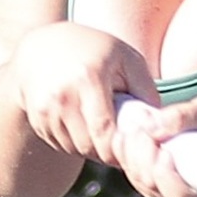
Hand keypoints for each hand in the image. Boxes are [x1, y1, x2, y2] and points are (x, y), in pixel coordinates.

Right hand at [12, 22, 159, 166]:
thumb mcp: (126, 58)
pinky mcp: (36, 119)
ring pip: (75, 149)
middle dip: (108, 150)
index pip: (105, 133)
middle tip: (121, 139)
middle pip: (90, 146)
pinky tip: (83, 124)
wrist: (42, 46)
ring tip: (103, 128)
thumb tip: (160, 126)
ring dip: (92, 147)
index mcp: (88, 79)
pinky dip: (75, 142)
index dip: (121, 148)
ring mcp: (45, 109)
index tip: (132, 144)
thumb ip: (146, 90)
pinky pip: (61, 145)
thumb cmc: (94, 50)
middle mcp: (62, 96)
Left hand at [114, 95, 196, 196]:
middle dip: (141, 156)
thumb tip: (153, 124)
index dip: (166, 175)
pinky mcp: (154, 187)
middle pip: (153, 188)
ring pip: (140, 182)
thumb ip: (186, 117)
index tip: (163, 148)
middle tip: (141, 128)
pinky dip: (126, 155)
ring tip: (134, 127)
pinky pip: (134, 176)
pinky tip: (127, 136)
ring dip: (130, 154)